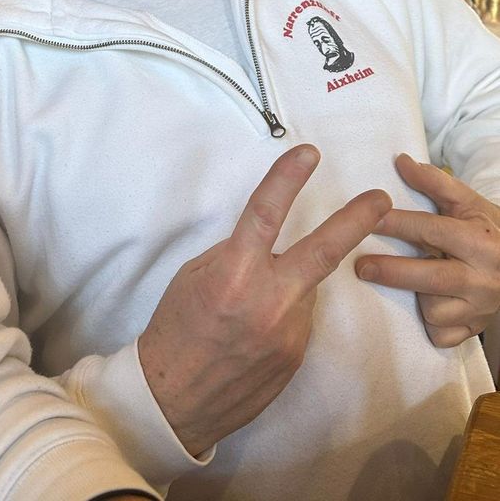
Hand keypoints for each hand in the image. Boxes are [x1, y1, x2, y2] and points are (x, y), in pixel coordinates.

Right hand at [138, 144, 390, 455]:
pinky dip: (283, 314)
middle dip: (355, 222)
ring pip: (303, 290)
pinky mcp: (297, 356)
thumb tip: (266, 245)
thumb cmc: (174, 329)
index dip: (287, 179)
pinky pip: (298, 320)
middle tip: (380, 200)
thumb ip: (235, 256)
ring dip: (287, 286)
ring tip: (247, 311)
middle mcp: (267, 301)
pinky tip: (254, 333)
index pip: (265, 214)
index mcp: (233, 274)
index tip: (308, 153)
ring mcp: (288, 332)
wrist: (174, 400)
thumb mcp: (194, 277)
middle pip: (322, 252)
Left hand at [355, 153, 499, 346]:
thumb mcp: (468, 202)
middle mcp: (484, 279)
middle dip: (393, 271)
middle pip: (432, 277)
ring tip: (402, 281)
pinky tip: (420, 306)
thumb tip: (400, 161)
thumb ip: (434, 182)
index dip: (397, 224)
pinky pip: (442, 335)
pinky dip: (428, 324)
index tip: (366, 219)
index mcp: (481, 241)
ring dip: (413, 297)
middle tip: (360, 265)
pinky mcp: (474, 331)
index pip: (433, 231)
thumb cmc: (487, 229)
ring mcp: (481, 309)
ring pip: (436, 311)